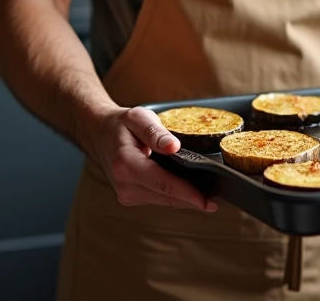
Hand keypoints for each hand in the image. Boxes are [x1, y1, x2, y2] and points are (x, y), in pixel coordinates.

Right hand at [91, 106, 217, 212]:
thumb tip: (173, 146)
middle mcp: (124, 184)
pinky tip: (188, 188)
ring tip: (207, 192)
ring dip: (185, 197)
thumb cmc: (122, 125)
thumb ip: (155, 131)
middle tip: (218, 197)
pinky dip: (175, 194)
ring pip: (165, 201)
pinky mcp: (131, 198)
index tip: (207, 202)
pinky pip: (160, 199)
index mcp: (125, 164)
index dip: (187, 194)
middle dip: (193, 198)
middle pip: (167, 196)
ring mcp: (126, 194)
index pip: (163, 183)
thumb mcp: (138, 117)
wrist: (101, 135)